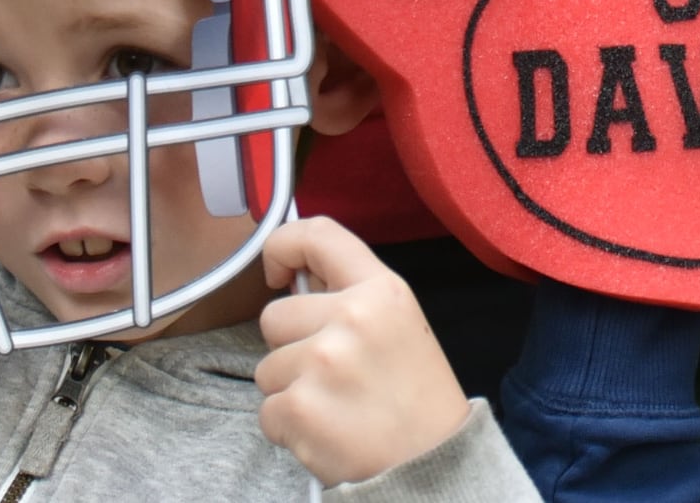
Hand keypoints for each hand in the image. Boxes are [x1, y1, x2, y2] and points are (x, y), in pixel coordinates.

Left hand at [256, 218, 471, 486]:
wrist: (433, 464)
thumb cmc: (416, 396)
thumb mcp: (400, 324)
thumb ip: (351, 296)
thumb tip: (297, 277)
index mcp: (381, 290)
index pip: (317, 235)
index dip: (282, 246)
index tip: (277, 271)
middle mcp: (351, 318)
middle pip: (274, 316)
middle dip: (290, 346)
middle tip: (332, 373)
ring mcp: (322, 363)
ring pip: (267, 368)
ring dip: (290, 391)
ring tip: (336, 406)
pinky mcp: (299, 408)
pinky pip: (266, 411)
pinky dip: (288, 428)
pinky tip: (326, 431)